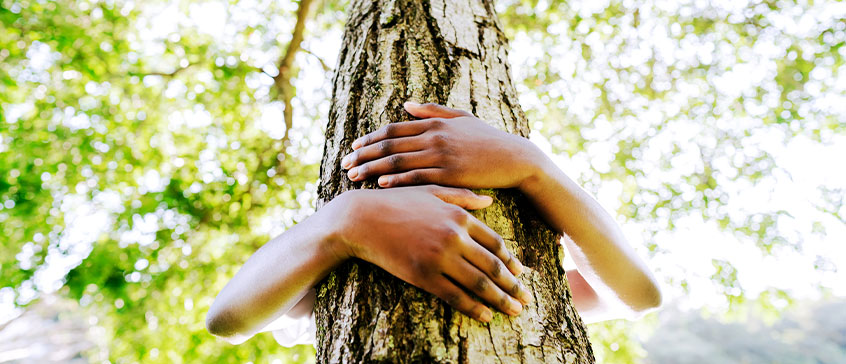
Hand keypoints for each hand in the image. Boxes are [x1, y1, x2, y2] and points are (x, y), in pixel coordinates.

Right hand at [331, 185, 532, 321]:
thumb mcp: (431, 191)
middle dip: (513, 285)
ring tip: (514, 310)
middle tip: (526, 298)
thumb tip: (490, 200)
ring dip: (500, 300)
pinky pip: (455, 296)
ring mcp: (439, 258)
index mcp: (459, 216)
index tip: (522, 273)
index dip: (511, 261)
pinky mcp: (423, 276)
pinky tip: (485, 315)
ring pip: (478, 284)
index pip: (495, 243)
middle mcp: (454, 237)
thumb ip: (462, 196)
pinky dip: (473, 307)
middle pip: (492, 266)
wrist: (361, 220)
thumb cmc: (396, 202)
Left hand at [340, 102, 544, 189]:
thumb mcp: (461, 118)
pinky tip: (381, 185)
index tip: (354, 147)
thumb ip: (432, 111)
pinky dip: (397, 181)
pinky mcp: (450, 174)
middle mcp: (434, 137)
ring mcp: (441, 155)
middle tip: (344, 163)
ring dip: (372, 169)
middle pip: (389, 144)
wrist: (515, 158)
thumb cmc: (488, 139)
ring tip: (354, 176)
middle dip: (364, 154)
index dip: (371, 138)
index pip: (393, 129)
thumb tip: (405, 103)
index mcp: (434, 123)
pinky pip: (417, 177)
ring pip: (398, 161)